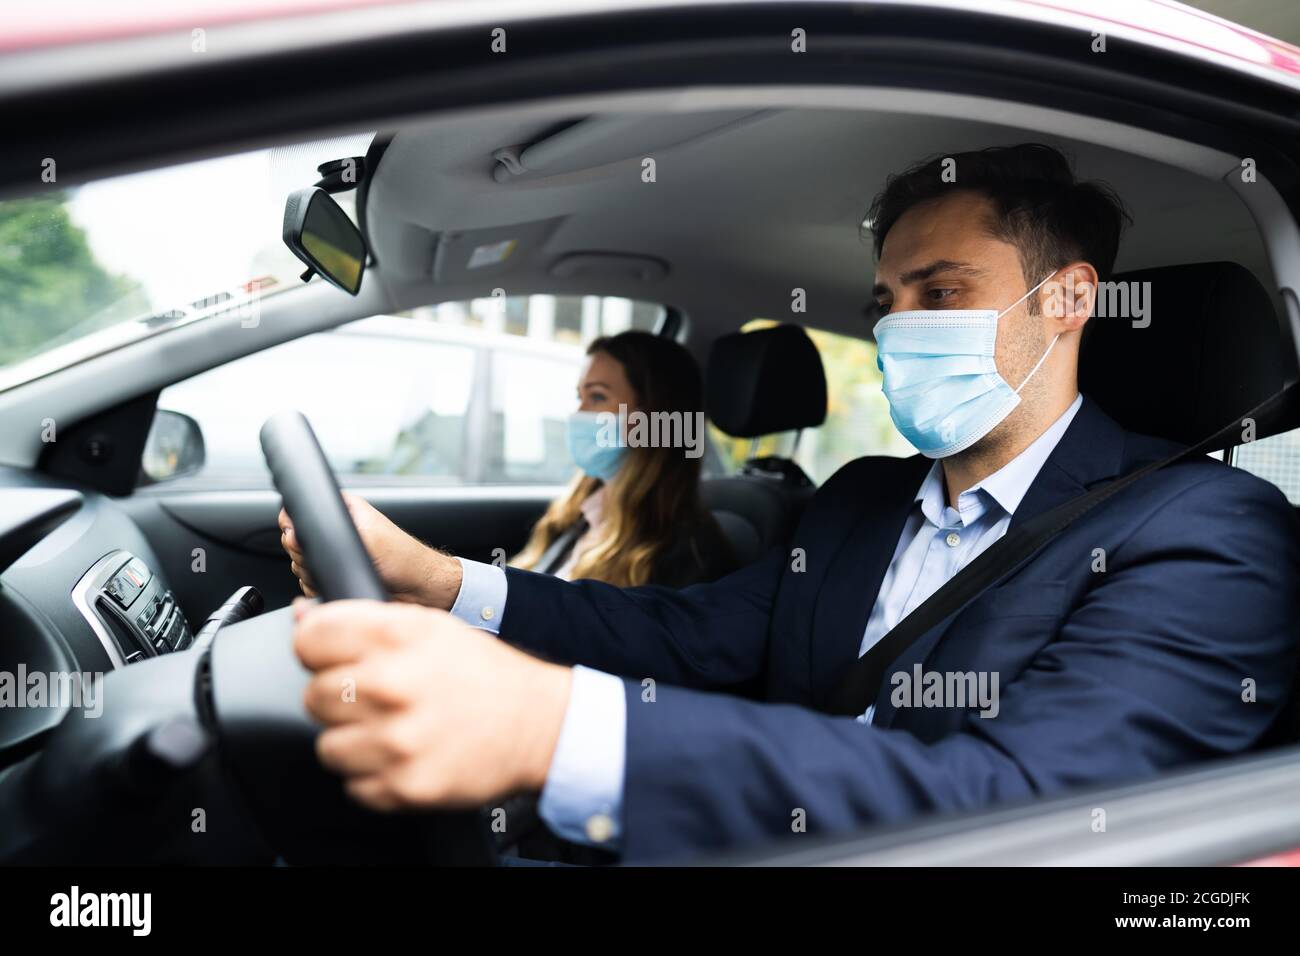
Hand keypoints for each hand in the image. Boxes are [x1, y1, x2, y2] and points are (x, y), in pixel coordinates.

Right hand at [278, 493, 461, 608]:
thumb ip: (331, 532)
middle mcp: (334, 531)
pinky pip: (308, 584)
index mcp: (343, 510)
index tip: (300, 537)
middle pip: (293, 541)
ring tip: (342, 572)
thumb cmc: (404, 559)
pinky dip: (317, 588)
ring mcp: (332, 556)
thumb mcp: (368, 537)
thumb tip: (295, 533)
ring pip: (298, 564)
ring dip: (311, 573)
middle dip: (304, 554)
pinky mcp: (333, 577)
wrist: (419, 589)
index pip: (298, 510)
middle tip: (330, 558)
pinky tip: (339, 585)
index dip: (292, 525)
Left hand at [293, 599, 572, 808]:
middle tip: (380, 697)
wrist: (538, 725)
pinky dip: (375, 775)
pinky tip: (405, 755)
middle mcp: (390, 685)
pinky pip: (354, 785)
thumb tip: (303, 617)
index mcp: (395, 636)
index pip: (309, 639)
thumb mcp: (430, 626)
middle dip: (341, 697)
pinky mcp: (401, 785)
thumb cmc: (486, 675)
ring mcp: (394, 740)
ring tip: (393, 730)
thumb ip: (365, 620)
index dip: (320, 649)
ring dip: (355, 741)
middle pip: (314, 696)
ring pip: (328, 745)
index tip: (334, 657)